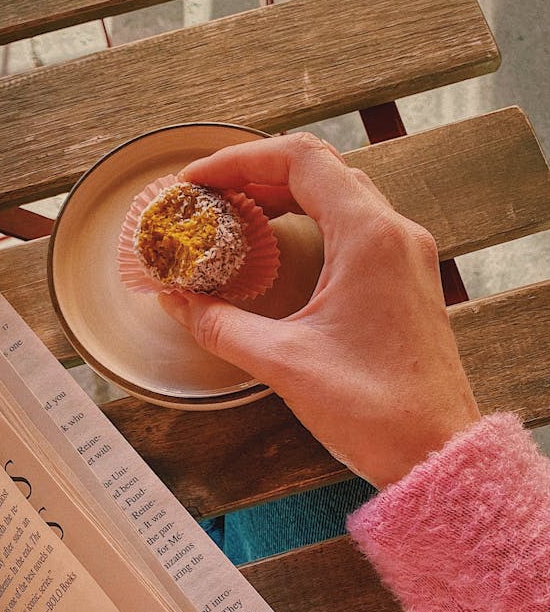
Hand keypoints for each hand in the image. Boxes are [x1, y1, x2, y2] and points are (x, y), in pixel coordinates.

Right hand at [159, 133, 479, 488]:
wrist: (436, 451)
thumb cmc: (376, 409)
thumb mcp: (282, 362)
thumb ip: (219, 324)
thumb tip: (176, 301)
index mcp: (369, 237)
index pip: (299, 160)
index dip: (239, 160)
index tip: (198, 179)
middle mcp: (395, 234)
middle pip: (320, 169)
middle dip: (258, 172)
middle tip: (210, 194)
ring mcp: (406, 256)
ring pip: (341, 195)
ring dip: (286, 194)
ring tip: (237, 213)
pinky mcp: (407, 281)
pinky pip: (357, 226)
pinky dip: (313, 220)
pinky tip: (281, 245)